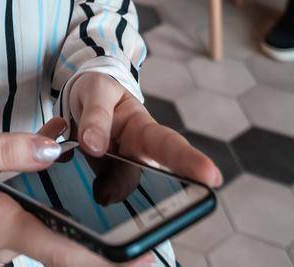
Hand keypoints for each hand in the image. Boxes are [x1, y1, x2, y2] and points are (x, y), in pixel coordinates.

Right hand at [0, 123, 149, 266]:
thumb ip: (10, 149)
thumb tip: (54, 150)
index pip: (61, 251)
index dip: (105, 261)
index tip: (144, 261)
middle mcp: (5, 242)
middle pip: (67, 248)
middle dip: (106, 238)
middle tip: (149, 226)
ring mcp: (3, 239)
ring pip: (55, 230)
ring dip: (81, 213)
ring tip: (107, 176)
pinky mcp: (1, 228)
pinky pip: (38, 219)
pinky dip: (57, 199)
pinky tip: (60, 156)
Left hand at [68, 72, 221, 188]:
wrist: (81, 99)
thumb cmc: (100, 92)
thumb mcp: (96, 91)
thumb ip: (96, 115)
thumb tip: (93, 145)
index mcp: (145, 128)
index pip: (169, 145)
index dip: (191, 162)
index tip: (212, 176)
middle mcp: (141, 153)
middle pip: (159, 177)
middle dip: (172, 192)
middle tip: (195, 203)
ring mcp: (123, 169)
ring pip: (124, 189)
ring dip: (110, 188)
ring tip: (98, 183)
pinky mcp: (104, 180)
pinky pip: (103, 191)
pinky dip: (95, 189)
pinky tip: (87, 180)